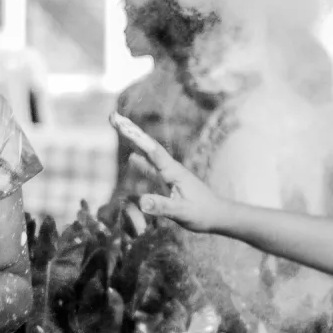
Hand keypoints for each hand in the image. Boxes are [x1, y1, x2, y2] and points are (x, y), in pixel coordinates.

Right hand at [109, 112, 230, 232]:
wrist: (218, 215)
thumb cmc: (202, 214)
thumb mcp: (181, 212)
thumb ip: (162, 206)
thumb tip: (141, 202)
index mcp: (174, 171)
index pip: (152, 150)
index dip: (136, 137)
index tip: (122, 124)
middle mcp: (171, 168)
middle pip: (148, 146)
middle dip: (130, 131)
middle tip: (113, 117)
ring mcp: (170, 174)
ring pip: (149, 154)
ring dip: (134, 141)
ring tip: (119, 128)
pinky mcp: (170, 181)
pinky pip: (152, 167)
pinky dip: (141, 159)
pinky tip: (132, 158)